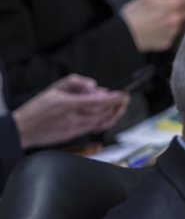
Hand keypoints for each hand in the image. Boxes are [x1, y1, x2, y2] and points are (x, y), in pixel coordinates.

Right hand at [11, 74, 129, 148]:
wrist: (24, 129)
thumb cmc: (37, 109)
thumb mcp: (54, 88)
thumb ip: (75, 83)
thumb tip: (94, 85)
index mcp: (68, 104)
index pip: (97, 101)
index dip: (113, 98)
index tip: (123, 94)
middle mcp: (73, 117)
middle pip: (103, 112)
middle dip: (117, 105)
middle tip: (125, 98)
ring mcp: (75, 128)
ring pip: (101, 122)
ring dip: (114, 114)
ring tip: (122, 106)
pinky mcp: (75, 135)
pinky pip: (95, 128)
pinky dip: (106, 122)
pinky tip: (110, 116)